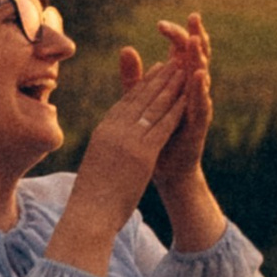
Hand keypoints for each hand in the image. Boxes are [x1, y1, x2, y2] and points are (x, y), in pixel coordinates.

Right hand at [53, 44, 190, 267]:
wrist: (89, 214)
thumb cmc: (91, 197)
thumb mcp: (97, 164)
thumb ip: (107, 149)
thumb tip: (110, 146)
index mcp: (103, 131)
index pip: (126, 102)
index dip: (143, 85)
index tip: (155, 71)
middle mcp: (114, 130)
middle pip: (141, 99)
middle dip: (160, 79)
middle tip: (174, 62)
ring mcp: (128, 140)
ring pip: (154, 108)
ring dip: (171, 88)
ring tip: (184, 71)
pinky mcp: (142, 153)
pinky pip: (163, 126)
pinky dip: (176, 109)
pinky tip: (187, 98)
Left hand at [149, 14, 213, 185]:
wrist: (165, 168)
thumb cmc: (156, 133)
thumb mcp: (141, 100)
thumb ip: (135, 76)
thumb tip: (126, 47)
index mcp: (180, 81)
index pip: (181, 50)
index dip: (176, 34)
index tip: (161, 23)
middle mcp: (193, 90)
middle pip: (198, 56)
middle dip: (196, 36)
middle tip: (194, 16)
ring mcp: (198, 106)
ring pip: (203, 76)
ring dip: (200, 57)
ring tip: (197, 40)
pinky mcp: (199, 123)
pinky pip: (202, 103)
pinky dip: (200, 88)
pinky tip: (199, 75)